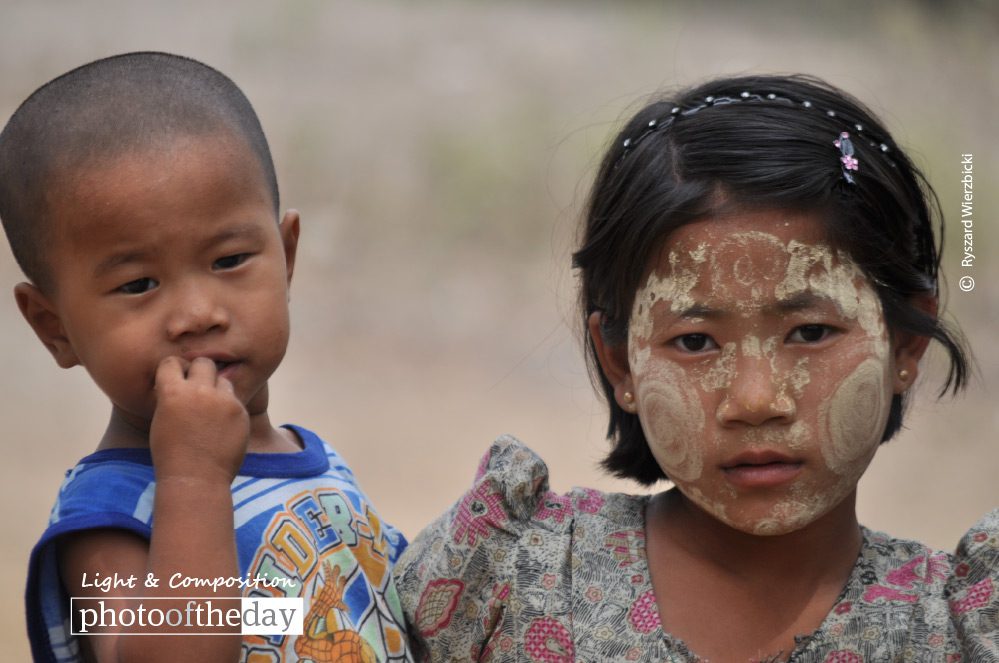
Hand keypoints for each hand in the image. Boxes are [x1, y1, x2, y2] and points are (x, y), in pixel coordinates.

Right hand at [149, 356, 249, 483]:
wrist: (196, 478)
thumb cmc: (171, 454)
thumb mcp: (161, 420)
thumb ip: (173, 396)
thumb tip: (181, 381)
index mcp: (172, 392)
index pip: (172, 362)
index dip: (174, 369)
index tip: (177, 377)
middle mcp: (199, 391)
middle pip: (204, 363)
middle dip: (200, 371)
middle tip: (199, 387)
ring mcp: (222, 400)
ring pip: (223, 380)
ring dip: (217, 389)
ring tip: (211, 409)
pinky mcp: (240, 411)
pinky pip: (235, 399)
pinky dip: (229, 407)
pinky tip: (222, 424)